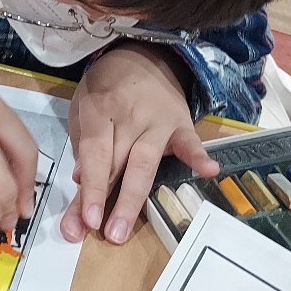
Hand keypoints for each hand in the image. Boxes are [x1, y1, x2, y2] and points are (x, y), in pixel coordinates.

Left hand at [61, 45, 218, 245]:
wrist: (144, 55)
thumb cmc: (107, 87)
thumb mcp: (83, 105)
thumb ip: (82, 143)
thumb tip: (81, 179)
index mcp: (100, 109)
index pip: (95, 153)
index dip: (91, 187)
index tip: (86, 219)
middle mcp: (129, 116)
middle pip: (118, 164)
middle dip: (108, 201)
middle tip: (103, 235)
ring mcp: (158, 121)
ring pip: (146, 163)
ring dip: (134, 198)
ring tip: (121, 230)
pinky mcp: (182, 124)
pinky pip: (190, 142)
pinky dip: (199, 155)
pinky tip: (209, 170)